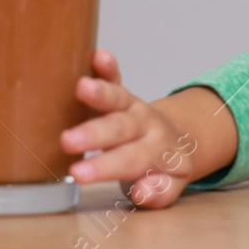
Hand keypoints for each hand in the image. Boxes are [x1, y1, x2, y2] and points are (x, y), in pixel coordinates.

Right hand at [61, 48, 233, 208]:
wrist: (181, 138)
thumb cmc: (165, 166)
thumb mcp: (170, 185)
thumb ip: (159, 192)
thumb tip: (141, 191)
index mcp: (158, 151)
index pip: (129, 160)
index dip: (104, 167)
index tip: (77, 174)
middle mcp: (145, 126)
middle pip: (120, 128)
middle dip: (93, 134)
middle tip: (67, 140)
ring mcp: (133, 107)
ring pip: (118, 99)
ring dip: (100, 93)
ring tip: (82, 87)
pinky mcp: (122, 94)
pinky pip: (116, 78)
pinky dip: (108, 67)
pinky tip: (98, 55)